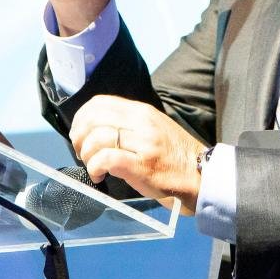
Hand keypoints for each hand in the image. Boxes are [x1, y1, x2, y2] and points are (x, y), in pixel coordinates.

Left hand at [69, 95, 205, 214]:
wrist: (201, 175)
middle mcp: (141, 122)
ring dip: (86, 155)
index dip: (81, 118)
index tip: (80, 135)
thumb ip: (129, 123)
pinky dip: (95, 168)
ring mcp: (143, 143)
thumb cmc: (174, 156)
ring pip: (97, 138)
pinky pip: (106, 159)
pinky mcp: (142, 166)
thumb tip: (97, 128)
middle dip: (79, 137)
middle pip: (93, 118)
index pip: (99, 102)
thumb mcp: (154, 128)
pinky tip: (98, 176)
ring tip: (92, 166)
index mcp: (142, 111)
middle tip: (82, 152)